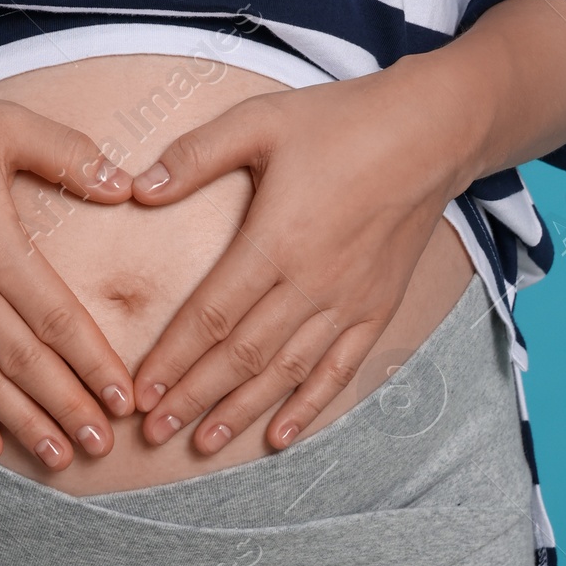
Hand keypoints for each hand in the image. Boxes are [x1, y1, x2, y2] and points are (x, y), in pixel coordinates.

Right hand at [0, 77, 136, 469]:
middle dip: (68, 407)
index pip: (57, 318)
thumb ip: (70, 155)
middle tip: (103, 445)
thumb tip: (127, 186)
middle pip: (25, 363)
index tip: (124, 398)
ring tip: (59, 458)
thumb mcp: (5, 125)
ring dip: (23, 423)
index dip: (94, 363)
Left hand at [127, 62, 470, 453]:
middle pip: (241, 355)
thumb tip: (136, 188)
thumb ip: (196, 155)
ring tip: (203, 444)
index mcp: (275, 240)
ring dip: (241, 411)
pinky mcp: (377, 308)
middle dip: (194, 397)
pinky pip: (338, 369)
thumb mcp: (260, 121)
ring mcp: (348, 301)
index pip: (211, 315)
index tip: (140, 391)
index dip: (173, 359)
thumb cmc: (340, 121)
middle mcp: (311, 282)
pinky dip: (309, 406)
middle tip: (154, 431)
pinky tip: (281, 434)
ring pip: (286, 371)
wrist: (429, 132)